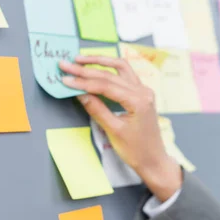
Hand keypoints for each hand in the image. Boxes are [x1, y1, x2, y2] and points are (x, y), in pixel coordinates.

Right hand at [59, 56, 181, 200]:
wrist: (153, 160)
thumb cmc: (136, 151)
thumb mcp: (113, 131)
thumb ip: (97, 109)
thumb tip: (79, 93)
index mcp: (138, 101)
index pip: (106, 86)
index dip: (83, 82)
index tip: (65, 78)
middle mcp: (143, 91)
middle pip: (111, 74)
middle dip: (86, 69)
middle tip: (66, 64)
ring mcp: (144, 91)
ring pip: (120, 69)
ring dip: (100, 62)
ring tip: (80, 59)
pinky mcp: (142, 94)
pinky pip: (125, 75)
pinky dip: (110, 69)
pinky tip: (97, 66)